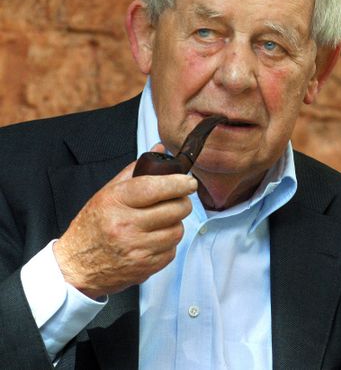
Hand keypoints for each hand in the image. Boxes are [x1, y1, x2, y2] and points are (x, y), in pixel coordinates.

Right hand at [53, 149, 196, 297]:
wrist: (76, 266)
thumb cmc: (93, 225)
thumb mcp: (107, 193)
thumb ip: (136, 170)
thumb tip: (161, 149)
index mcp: (115, 202)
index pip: (155, 187)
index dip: (178, 183)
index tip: (189, 182)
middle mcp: (125, 225)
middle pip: (175, 209)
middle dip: (182, 202)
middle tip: (177, 201)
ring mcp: (136, 248)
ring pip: (177, 230)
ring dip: (174, 224)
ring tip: (161, 222)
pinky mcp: (145, 267)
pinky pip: (172, 250)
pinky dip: (167, 244)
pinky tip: (153, 240)